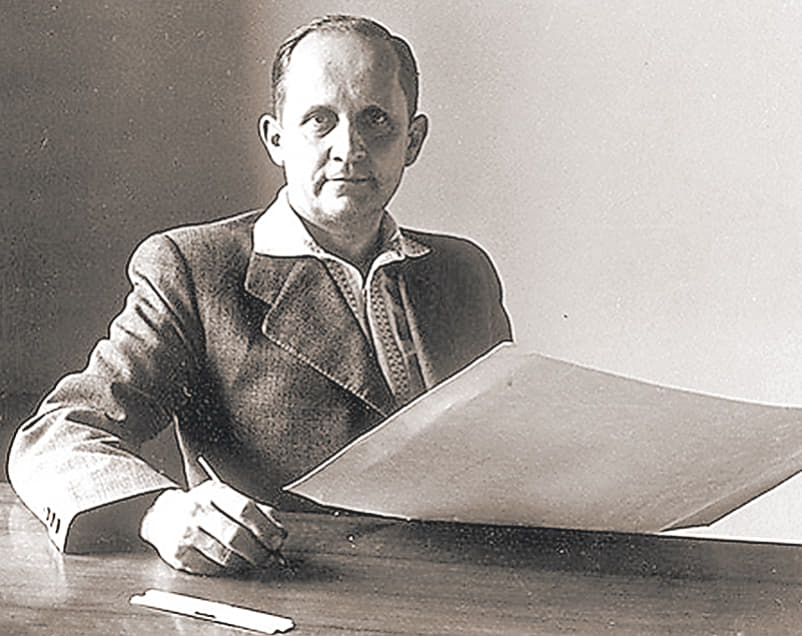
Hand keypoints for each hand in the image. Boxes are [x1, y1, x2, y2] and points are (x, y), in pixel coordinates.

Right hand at [139, 481, 286, 574]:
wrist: (162, 517)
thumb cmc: (202, 508)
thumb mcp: (226, 498)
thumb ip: (255, 510)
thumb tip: (278, 528)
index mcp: (213, 492)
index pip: (245, 509)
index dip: (265, 527)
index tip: (278, 539)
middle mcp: (197, 510)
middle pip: (236, 535)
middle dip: (259, 550)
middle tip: (270, 556)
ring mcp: (186, 533)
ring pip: (225, 556)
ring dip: (246, 562)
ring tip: (255, 561)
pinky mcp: (179, 555)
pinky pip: (212, 569)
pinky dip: (228, 570)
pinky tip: (234, 564)